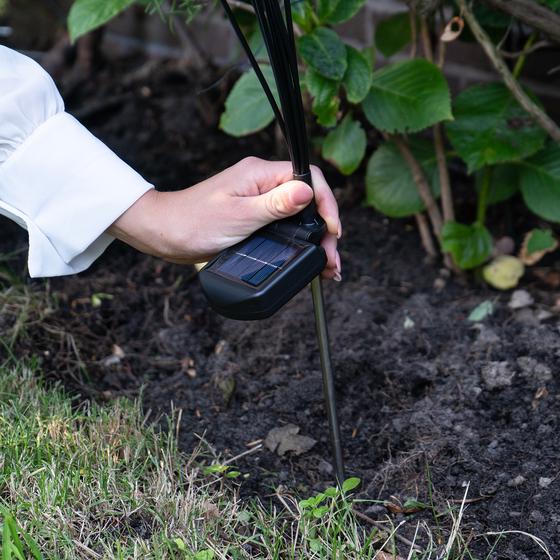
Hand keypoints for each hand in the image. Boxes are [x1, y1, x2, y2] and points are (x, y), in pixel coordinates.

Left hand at [109, 157, 341, 279]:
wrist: (164, 234)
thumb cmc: (193, 223)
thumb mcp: (238, 216)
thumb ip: (275, 204)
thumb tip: (308, 190)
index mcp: (260, 173)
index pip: (308, 177)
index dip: (326, 202)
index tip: (332, 229)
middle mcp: (262, 182)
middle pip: (308, 198)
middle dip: (324, 227)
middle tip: (331, 257)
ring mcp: (258, 199)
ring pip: (299, 214)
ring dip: (315, 237)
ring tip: (326, 264)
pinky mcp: (254, 216)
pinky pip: (285, 224)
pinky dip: (299, 241)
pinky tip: (308, 257)